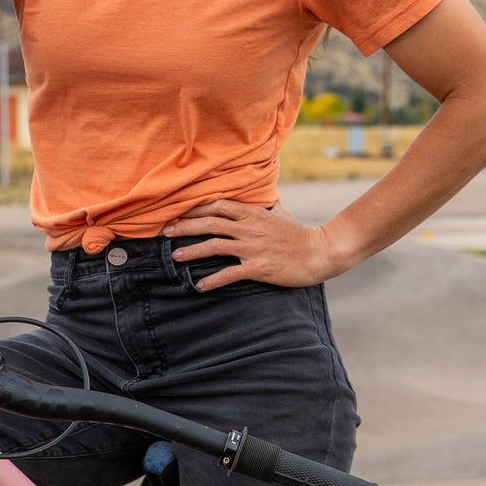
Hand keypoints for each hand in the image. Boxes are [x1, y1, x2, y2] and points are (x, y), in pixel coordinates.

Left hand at [163, 199, 338, 288]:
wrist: (320, 253)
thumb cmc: (300, 235)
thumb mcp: (282, 215)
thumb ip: (268, 207)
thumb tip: (265, 199)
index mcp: (253, 214)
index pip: (218, 206)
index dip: (195, 209)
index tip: (178, 213)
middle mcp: (250, 229)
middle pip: (210, 223)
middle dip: (185, 227)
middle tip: (165, 232)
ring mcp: (253, 248)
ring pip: (215, 246)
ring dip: (192, 251)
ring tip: (174, 256)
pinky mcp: (259, 268)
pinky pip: (230, 274)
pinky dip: (213, 280)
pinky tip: (199, 285)